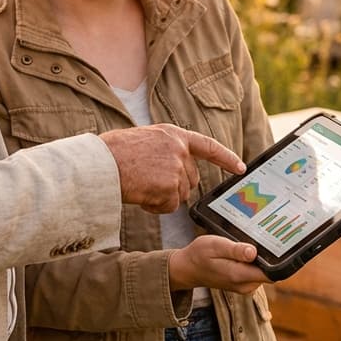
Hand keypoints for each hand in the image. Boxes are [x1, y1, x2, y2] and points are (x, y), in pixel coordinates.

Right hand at [99, 124, 244, 214]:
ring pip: (180, 194)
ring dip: (162, 197)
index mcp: (172, 134)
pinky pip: (169, 206)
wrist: (99, 165)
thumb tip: (175, 166)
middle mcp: (178, 149)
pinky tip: (140, 195)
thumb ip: (163, 149)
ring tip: (139, 186)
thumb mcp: (143, 140)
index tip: (240, 167)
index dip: (226, 158)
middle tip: (148, 183)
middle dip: (174, 187)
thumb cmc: (112, 154)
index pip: (207, 146)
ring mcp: (175, 168)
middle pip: (190, 179)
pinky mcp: (170, 186)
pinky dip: (155, 206)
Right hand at [169, 235, 268, 294]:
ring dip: (259, 258)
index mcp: (239, 276)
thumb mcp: (214, 246)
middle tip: (256, 238)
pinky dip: (253, 262)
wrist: (188, 269)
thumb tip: (253, 252)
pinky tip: (243, 251)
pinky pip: (256, 273)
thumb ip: (234, 250)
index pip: (270, 273)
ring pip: (263, 272)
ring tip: (246, 244)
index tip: (275, 244)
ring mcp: (245, 286)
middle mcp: (245, 285)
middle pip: (269, 271)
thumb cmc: (199, 255)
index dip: (276, 259)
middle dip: (267, 256)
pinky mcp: (243, 284)